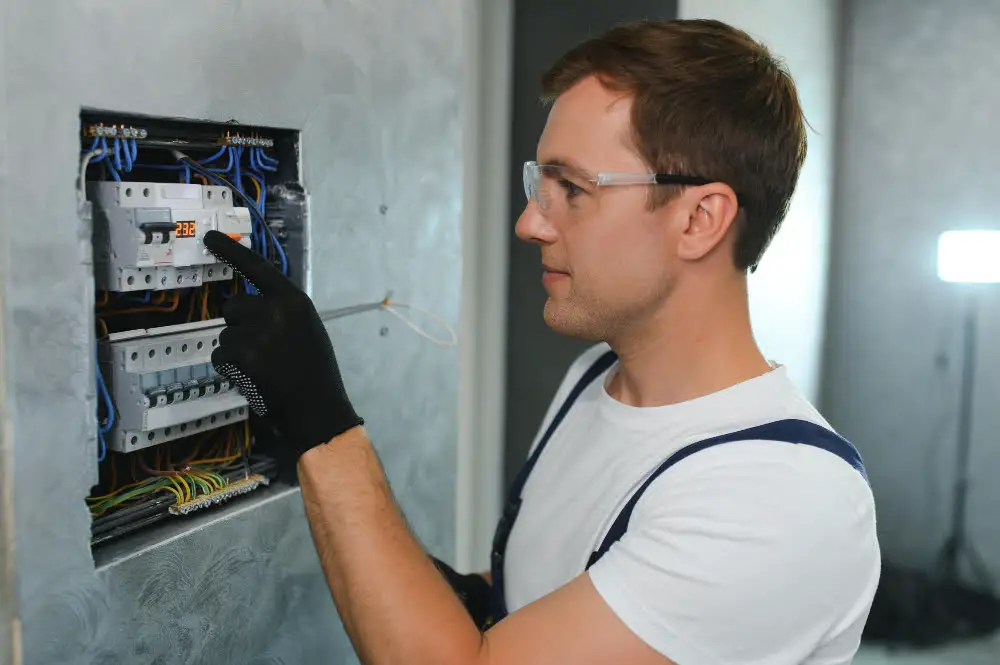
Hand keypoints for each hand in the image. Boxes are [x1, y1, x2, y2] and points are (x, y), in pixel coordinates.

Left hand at [203, 230, 363, 461]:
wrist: (319, 409)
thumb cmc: (315, 373)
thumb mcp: (306, 330)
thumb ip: (281, 313)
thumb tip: (244, 307)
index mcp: (294, 301)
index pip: (257, 268)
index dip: (231, 251)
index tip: (209, 236)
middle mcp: (275, 311)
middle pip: (233, 307)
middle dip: (240, 327)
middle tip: (264, 351)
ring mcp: (257, 333)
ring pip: (225, 336)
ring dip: (237, 354)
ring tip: (264, 371)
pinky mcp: (243, 357)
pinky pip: (221, 358)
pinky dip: (232, 371)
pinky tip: (255, 380)